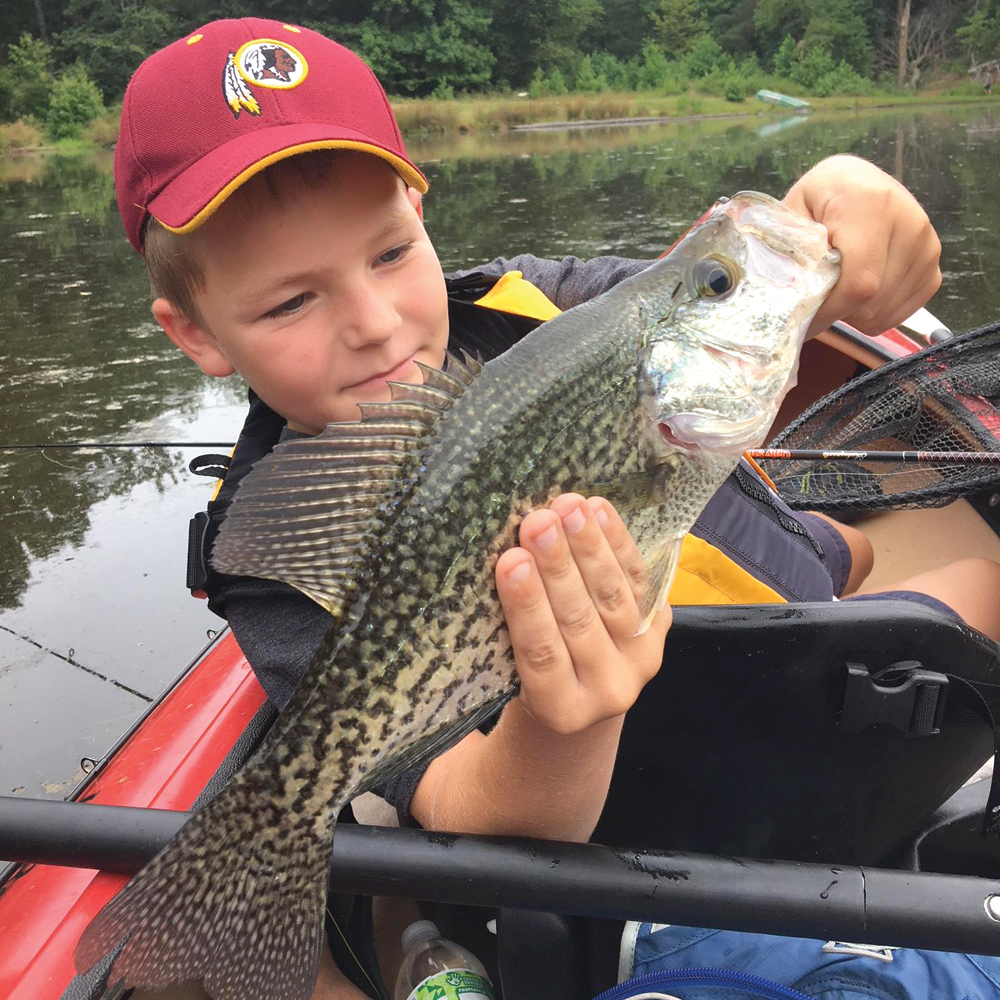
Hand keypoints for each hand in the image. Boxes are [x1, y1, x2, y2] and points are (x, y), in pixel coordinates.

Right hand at [495, 493, 670, 735]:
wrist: (583, 695)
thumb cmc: (527, 675)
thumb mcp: (510, 667)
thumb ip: (508, 626)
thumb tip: (501, 554)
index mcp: (560, 710)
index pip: (541, 653)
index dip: (528, 606)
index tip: (510, 561)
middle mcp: (609, 693)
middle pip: (580, 620)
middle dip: (558, 566)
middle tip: (538, 522)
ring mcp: (642, 662)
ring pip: (615, 597)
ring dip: (590, 546)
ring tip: (567, 507)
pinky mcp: (661, 632)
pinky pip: (641, 582)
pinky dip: (619, 542)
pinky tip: (599, 510)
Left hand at [782, 155, 941, 337]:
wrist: (854, 180)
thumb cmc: (817, 199)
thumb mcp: (794, 215)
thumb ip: (793, 254)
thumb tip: (796, 303)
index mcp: (872, 205)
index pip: (859, 283)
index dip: (830, 311)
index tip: (804, 319)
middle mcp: (911, 222)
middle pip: (873, 301)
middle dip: (837, 311)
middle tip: (816, 296)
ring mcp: (927, 244)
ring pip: (885, 311)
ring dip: (854, 313)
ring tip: (837, 285)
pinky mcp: (933, 263)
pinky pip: (902, 312)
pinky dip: (874, 314)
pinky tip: (859, 291)